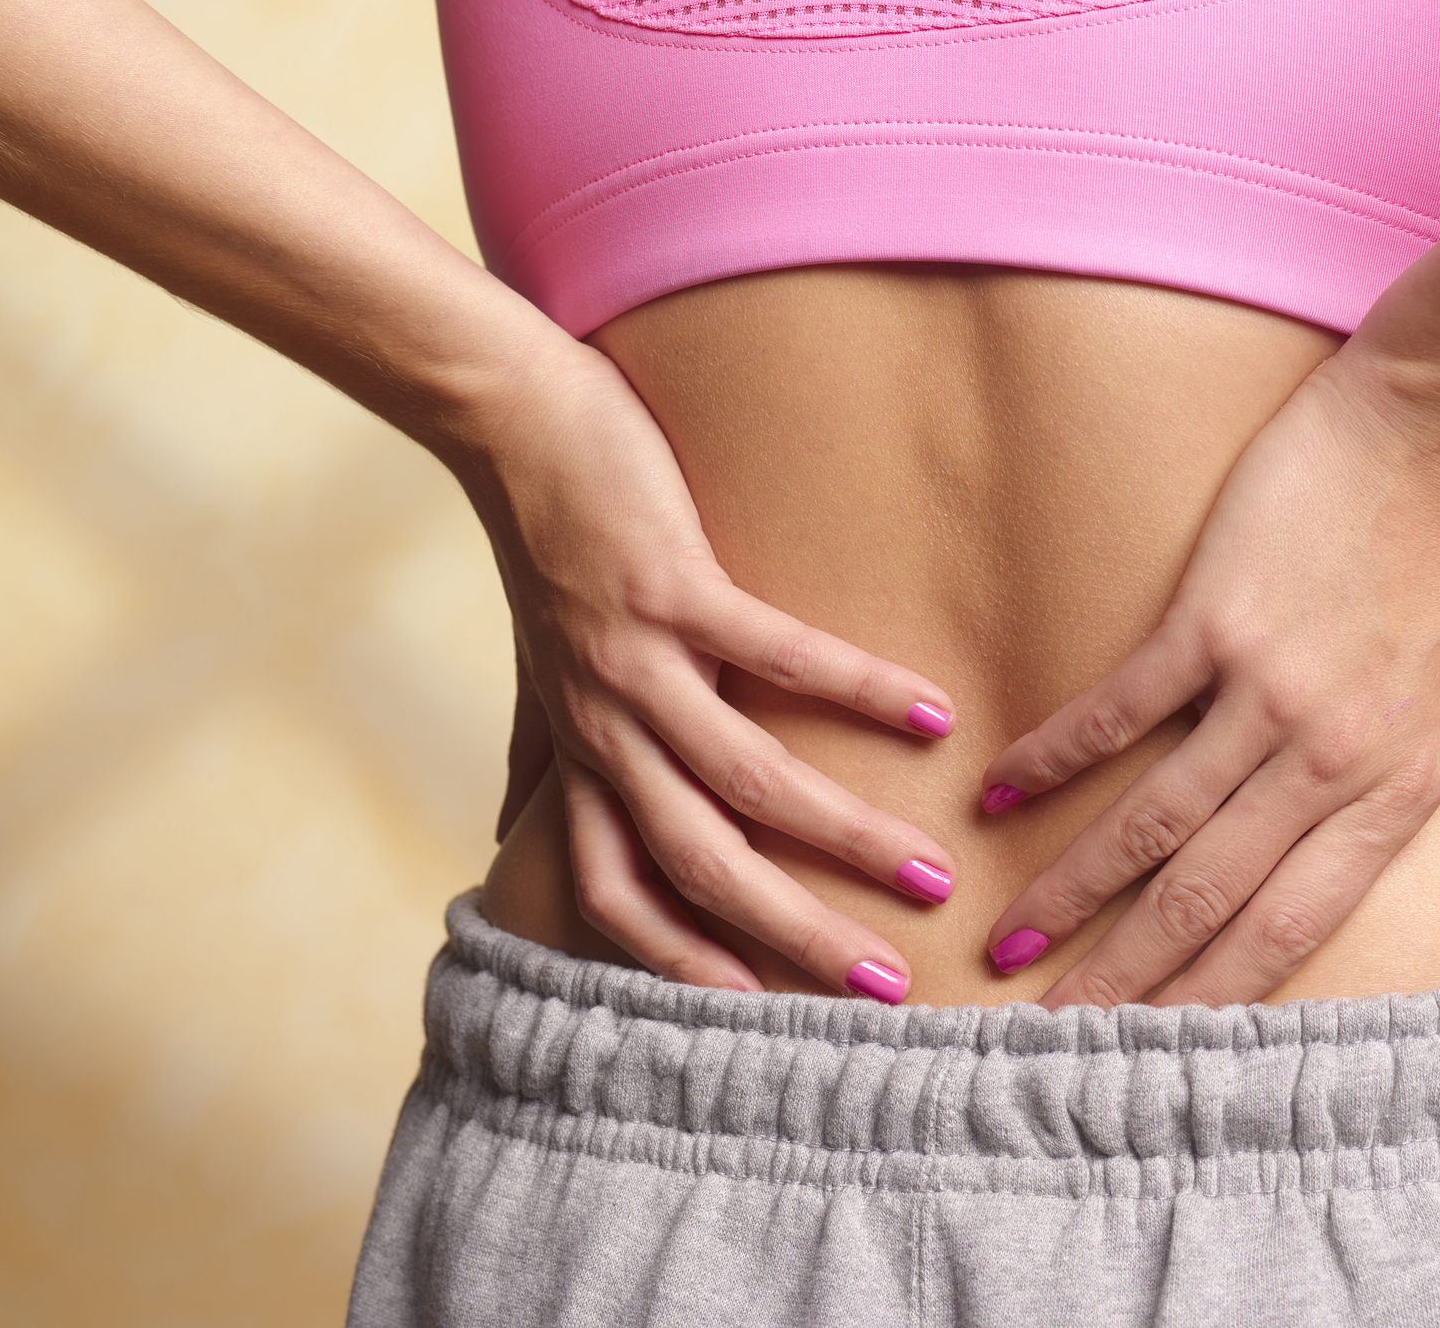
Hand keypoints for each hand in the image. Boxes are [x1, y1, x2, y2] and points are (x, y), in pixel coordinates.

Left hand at [457, 340, 960, 997]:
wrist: (506, 422)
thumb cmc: (542, 545)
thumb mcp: (540, 669)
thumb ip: (544, 751)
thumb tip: (513, 823)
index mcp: (582, 754)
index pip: (620, 893)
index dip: (686, 964)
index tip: (769, 1016)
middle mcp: (603, 728)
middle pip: (697, 866)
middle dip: (794, 936)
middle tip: (886, 986)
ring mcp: (635, 662)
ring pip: (745, 781)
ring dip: (845, 837)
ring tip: (934, 874)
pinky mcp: (669, 589)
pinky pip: (777, 657)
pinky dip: (858, 691)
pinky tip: (933, 714)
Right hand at [977, 349, 1439, 1007]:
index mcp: (1398, 788)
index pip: (1293, 925)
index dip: (1218, 997)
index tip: (1158, 1053)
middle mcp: (1326, 757)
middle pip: (1208, 895)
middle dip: (1128, 975)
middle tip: (1057, 1035)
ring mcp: (1265, 687)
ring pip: (1152, 819)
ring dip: (1074, 888)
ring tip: (1008, 943)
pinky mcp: (1214, 617)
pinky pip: (1121, 707)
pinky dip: (1058, 755)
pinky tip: (1002, 798)